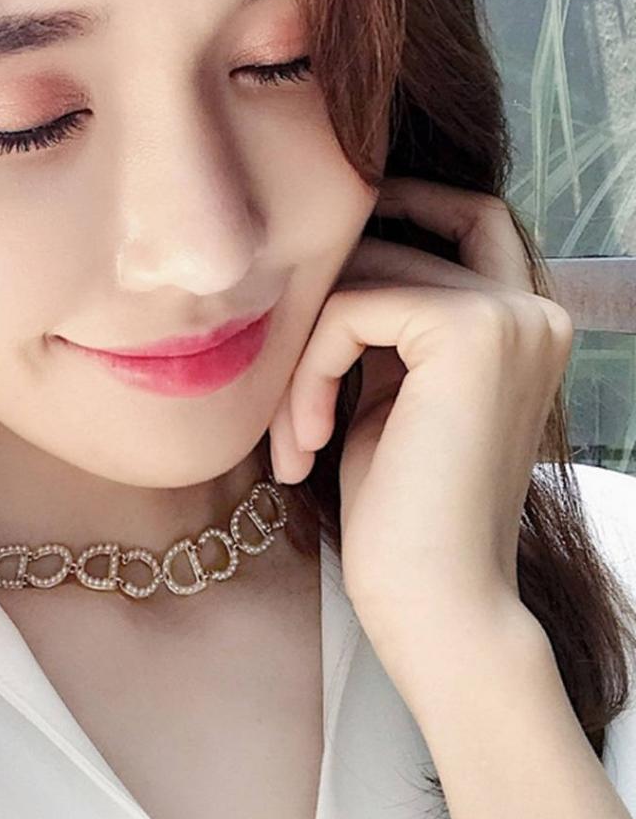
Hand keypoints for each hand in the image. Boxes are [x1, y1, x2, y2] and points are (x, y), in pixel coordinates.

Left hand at [267, 177, 573, 703]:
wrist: (438, 606)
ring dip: (305, 349)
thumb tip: (323, 253)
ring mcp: (510, 316)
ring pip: (367, 272)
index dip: (398, 212)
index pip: (466, 216)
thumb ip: (381, 324)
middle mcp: (534, 309)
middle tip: (284, 384)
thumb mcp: (389, 397)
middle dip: (326, 296)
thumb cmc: (405, 520)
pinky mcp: (470, 332)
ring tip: (294, 435)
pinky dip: (310, 370)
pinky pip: (354, 307)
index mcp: (527, 324)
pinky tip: (305, 442)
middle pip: (404, 236)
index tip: (318, 260)